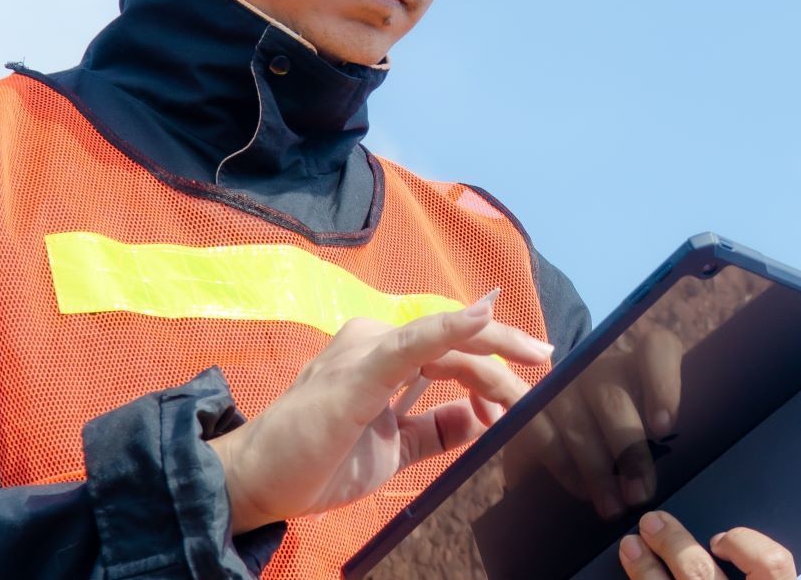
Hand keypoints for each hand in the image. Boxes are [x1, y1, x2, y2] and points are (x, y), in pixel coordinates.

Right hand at [206, 291, 553, 532]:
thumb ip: (436, 429)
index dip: (493, 367)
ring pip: (449, 344)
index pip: (453, 351)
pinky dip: (451, 328)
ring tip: (523, 385)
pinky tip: (484, 318)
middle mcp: (376, 341)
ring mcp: (367, 350)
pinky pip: (415, 343)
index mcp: (383, 355)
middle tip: (546, 364)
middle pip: (459, 342)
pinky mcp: (360, 370)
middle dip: (506, 357)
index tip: (527, 384)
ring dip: (493, 364)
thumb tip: (481, 418)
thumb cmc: (314, 462)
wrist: (254, 483)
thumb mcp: (394, 447)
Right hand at [502, 323, 683, 518]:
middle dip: (629, 451)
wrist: (572, 432)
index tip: (665, 427)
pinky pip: (546, 439)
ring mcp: (562, 386)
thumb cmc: (627, 432)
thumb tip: (675, 471)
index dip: (663, 384)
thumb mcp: (650, 425)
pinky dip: (566, 470)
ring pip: (580, 425)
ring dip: (599, 472)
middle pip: (614, 400)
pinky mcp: (531, 409)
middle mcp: (598, 367)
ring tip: (614, 507)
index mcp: (638, 363)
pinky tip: (583, 492)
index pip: (657, 348)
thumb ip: (662, 435)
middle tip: (640, 494)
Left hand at [618, 511, 795, 578]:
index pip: (772, 564)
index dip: (744, 544)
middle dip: (673, 542)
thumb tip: (733, 545)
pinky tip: (633, 573)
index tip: (720, 539)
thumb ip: (758, 571)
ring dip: (644, 566)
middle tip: (654, 522)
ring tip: (632, 545)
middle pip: (702, 572)